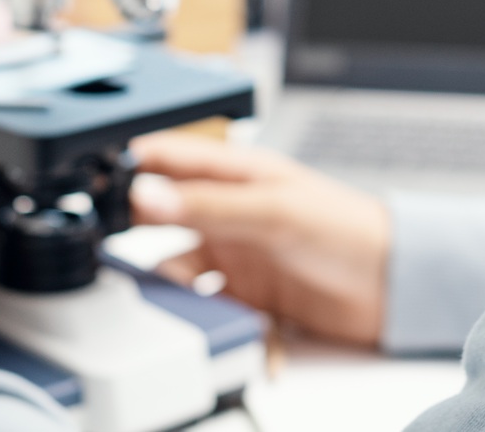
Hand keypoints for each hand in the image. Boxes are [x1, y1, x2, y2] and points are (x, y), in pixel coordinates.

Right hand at [129, 134, 389, 348]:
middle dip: (134, 234)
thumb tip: (146, 195)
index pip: (166, 157)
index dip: (126, 165)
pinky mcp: (246, 298)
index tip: (88, 184)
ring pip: (177, 271)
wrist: (395, 289)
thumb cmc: (351, 229)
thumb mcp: (273, 211)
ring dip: (167, 288)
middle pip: (162, 218)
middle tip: (105, 251)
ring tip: (156, 302)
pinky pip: (206, 310)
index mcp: (234, 171)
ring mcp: (236, 256)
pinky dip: (201, 322)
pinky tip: (206, 327)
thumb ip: (209, 205)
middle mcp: (228, 211)